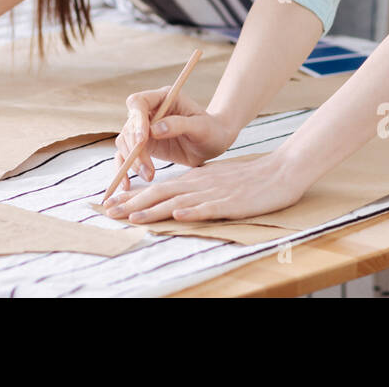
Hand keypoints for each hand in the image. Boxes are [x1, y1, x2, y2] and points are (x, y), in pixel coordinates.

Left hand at [103, 151, 306, 223]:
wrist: (279, 172)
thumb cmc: (248, 179)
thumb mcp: (215, 181)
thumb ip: (194, 189)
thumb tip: (173, 201)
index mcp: (194, 178)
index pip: (158, 187)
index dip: (133, 195)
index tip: (112, 203)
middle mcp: (199, 183)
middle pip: (160, 193)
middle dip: (133, 203)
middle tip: (109, 212)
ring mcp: (215, 193)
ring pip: (179, 200)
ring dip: (154, 208)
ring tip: (133, 216)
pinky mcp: (232, 202)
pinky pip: (209, 207)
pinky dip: (192, 211)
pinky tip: (178, 215)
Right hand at [109, 85, 237, 192]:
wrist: (213, 142)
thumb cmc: (211, 130)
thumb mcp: (201, 126)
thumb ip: (179, 125)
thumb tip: (154, 130)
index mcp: (163, 98)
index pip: (138, 102)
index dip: (137, 120)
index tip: (143, 141)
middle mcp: (149, 112)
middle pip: (129, 126)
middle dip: (135, 149)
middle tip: (148, 169)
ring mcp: (144, 129)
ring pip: (125, 143)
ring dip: (132, 161)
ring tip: (149, 176)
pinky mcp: (143, 146)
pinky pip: (126, 156)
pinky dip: (123, 169)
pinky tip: (126, 184)